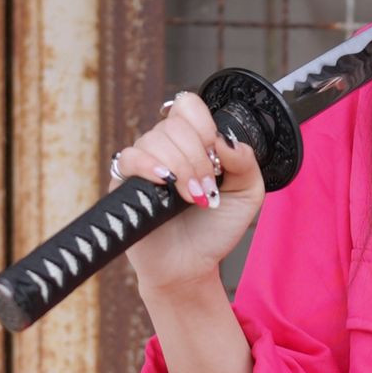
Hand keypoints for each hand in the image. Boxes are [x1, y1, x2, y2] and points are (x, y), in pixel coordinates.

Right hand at [110, 91, 265, 301]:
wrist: (191, 266)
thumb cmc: (214, 230)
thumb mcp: (247, 194)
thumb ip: (245, 161)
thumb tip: (224, 140)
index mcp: (192, 142)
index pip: (188, 106)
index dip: (203, 125)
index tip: (216, 156)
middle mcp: (165, 147)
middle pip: (174, 124)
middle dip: (197, 158)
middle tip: (208, 189)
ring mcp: (144, 163)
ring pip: (155, 139)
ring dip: (181, 168)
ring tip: (193, 198)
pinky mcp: (124, 182)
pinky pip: (129, 157)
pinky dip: (150, 167)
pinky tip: (166, 184)